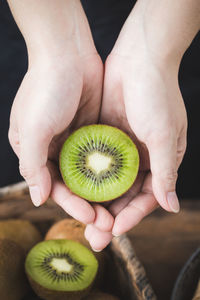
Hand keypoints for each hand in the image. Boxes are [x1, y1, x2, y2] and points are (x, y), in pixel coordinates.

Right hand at [8, 1, 103, 225]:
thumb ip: (34, 165)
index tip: (91, 218)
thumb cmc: (45, 89)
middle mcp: (54, 149)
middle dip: (90, 204)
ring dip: (103, 192)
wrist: (67, 52)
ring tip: (119, 210)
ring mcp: (74, 140)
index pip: (54, 187)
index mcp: (35, 151)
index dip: (72, 205)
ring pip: (90, 174)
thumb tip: (37, 198)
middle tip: (108, 223)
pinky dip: (111, 171)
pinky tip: (124, 184)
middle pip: (74, 185)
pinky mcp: (92, 130)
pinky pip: (102, 156)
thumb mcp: (32, 128)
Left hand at [84, 11, 186, 249]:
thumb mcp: (165, 135)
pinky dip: (87, 178)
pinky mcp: (105, 135)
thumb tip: (171, 206)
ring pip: (108, 182)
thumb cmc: (157, 94)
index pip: (146, 197)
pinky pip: (95, 162)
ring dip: (96, 201)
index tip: (115, 231)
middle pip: (124, 194)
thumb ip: (166, 172)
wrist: (138, 58)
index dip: (132, 216)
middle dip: (110, 215)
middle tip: (94, 236)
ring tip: (82, 221)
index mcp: (161, 160)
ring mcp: (121, 147)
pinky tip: (76, 191)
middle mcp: (141, 157)